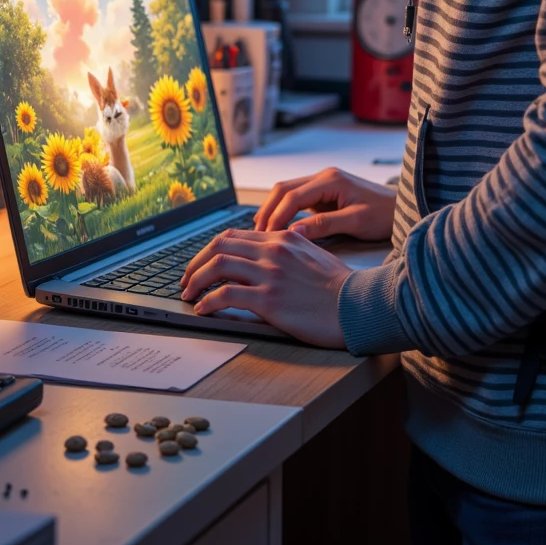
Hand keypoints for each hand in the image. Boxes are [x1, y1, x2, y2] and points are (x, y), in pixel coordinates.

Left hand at [179, 227, 351, 345]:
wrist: (358, 305)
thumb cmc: (340, 286)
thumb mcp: (313, 255)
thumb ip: (289, 249)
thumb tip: (267, 254)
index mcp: (283, 238)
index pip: (235, 235)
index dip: (211, 249)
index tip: (202, 264)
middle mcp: (273, 250)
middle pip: (219, 245)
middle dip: (196, 263)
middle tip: (186, 280)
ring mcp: (270, 274)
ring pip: (217, 266)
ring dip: (195, 280)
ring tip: (189, 294)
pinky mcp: (269, 300)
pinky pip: (226, 296)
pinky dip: (208, 302)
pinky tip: (203, 309)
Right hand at [253, 166, 396, 241]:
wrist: (401, 209)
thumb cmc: (383, 215)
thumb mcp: (355, 222)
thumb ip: (324, 225)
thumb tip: (292, 232)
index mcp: (330, 180)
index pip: (292, 196)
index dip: (276, 216)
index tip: (266, 237)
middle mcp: (323, 176)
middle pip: (283, 189)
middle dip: (267, 211)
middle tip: (256, 235)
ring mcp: (323, 183)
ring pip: (287, 192)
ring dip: (272, 210)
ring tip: (261, 233)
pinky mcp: (324, 193)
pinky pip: (296, 199)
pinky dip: (283, 211)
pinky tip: (276, 227)